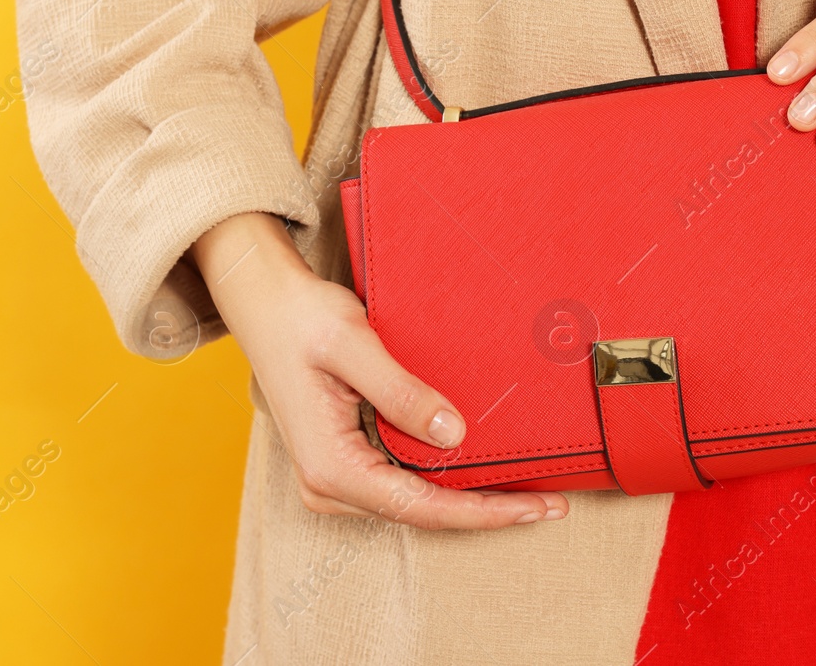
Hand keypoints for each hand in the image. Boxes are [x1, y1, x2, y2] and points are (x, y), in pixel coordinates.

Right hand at [192, 212, 567, 529]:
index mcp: (330, 466)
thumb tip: (454, 435)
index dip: (483, 512)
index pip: (420, 507)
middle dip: (486, 511)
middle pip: (422, 513)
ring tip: (529, 492)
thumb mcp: (353, 345)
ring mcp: (335, 475)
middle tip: (551, 504)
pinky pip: (402, 481)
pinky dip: (445, 479)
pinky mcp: (344, 459)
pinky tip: (481, 469)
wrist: (264, 303)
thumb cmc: (302, 318)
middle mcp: (329, 483)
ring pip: (414, 501)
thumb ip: (401, 392)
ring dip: (469, 498)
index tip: (535, 508)